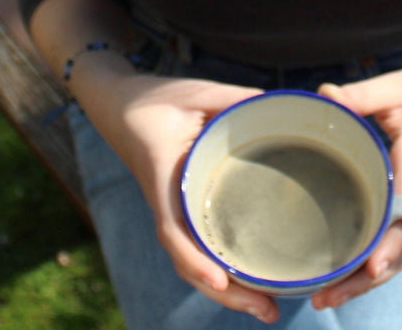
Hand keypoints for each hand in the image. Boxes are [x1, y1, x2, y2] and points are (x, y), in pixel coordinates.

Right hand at [86, 72, 280, 322]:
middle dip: (226, 292)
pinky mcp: (184, 206)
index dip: (195, 260)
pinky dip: (222, 267)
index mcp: (165, 177)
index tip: (220, 280)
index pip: (173, 230)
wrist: (120, 103)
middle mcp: (168, 202)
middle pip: (189, 262)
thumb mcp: (197, 94)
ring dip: (227, 289)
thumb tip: (280, 108)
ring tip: (269, 308)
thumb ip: (234, 101)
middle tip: (270, 312)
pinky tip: (250, 277)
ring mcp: (175, 208)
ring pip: (195, 261)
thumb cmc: (156, 99)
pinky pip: (200, 244)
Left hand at [311, 19, 401, 310]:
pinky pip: (393, 243)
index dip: (389, 243)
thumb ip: (360, 95)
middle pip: (400, 249)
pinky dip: (370, 265)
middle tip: (325, 297)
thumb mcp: (394, 87)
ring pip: (397, 254)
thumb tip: (323, 96)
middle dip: (366, 278)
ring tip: (324, 299)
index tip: (370, 267)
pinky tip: (341, 276)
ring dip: (365, 280)